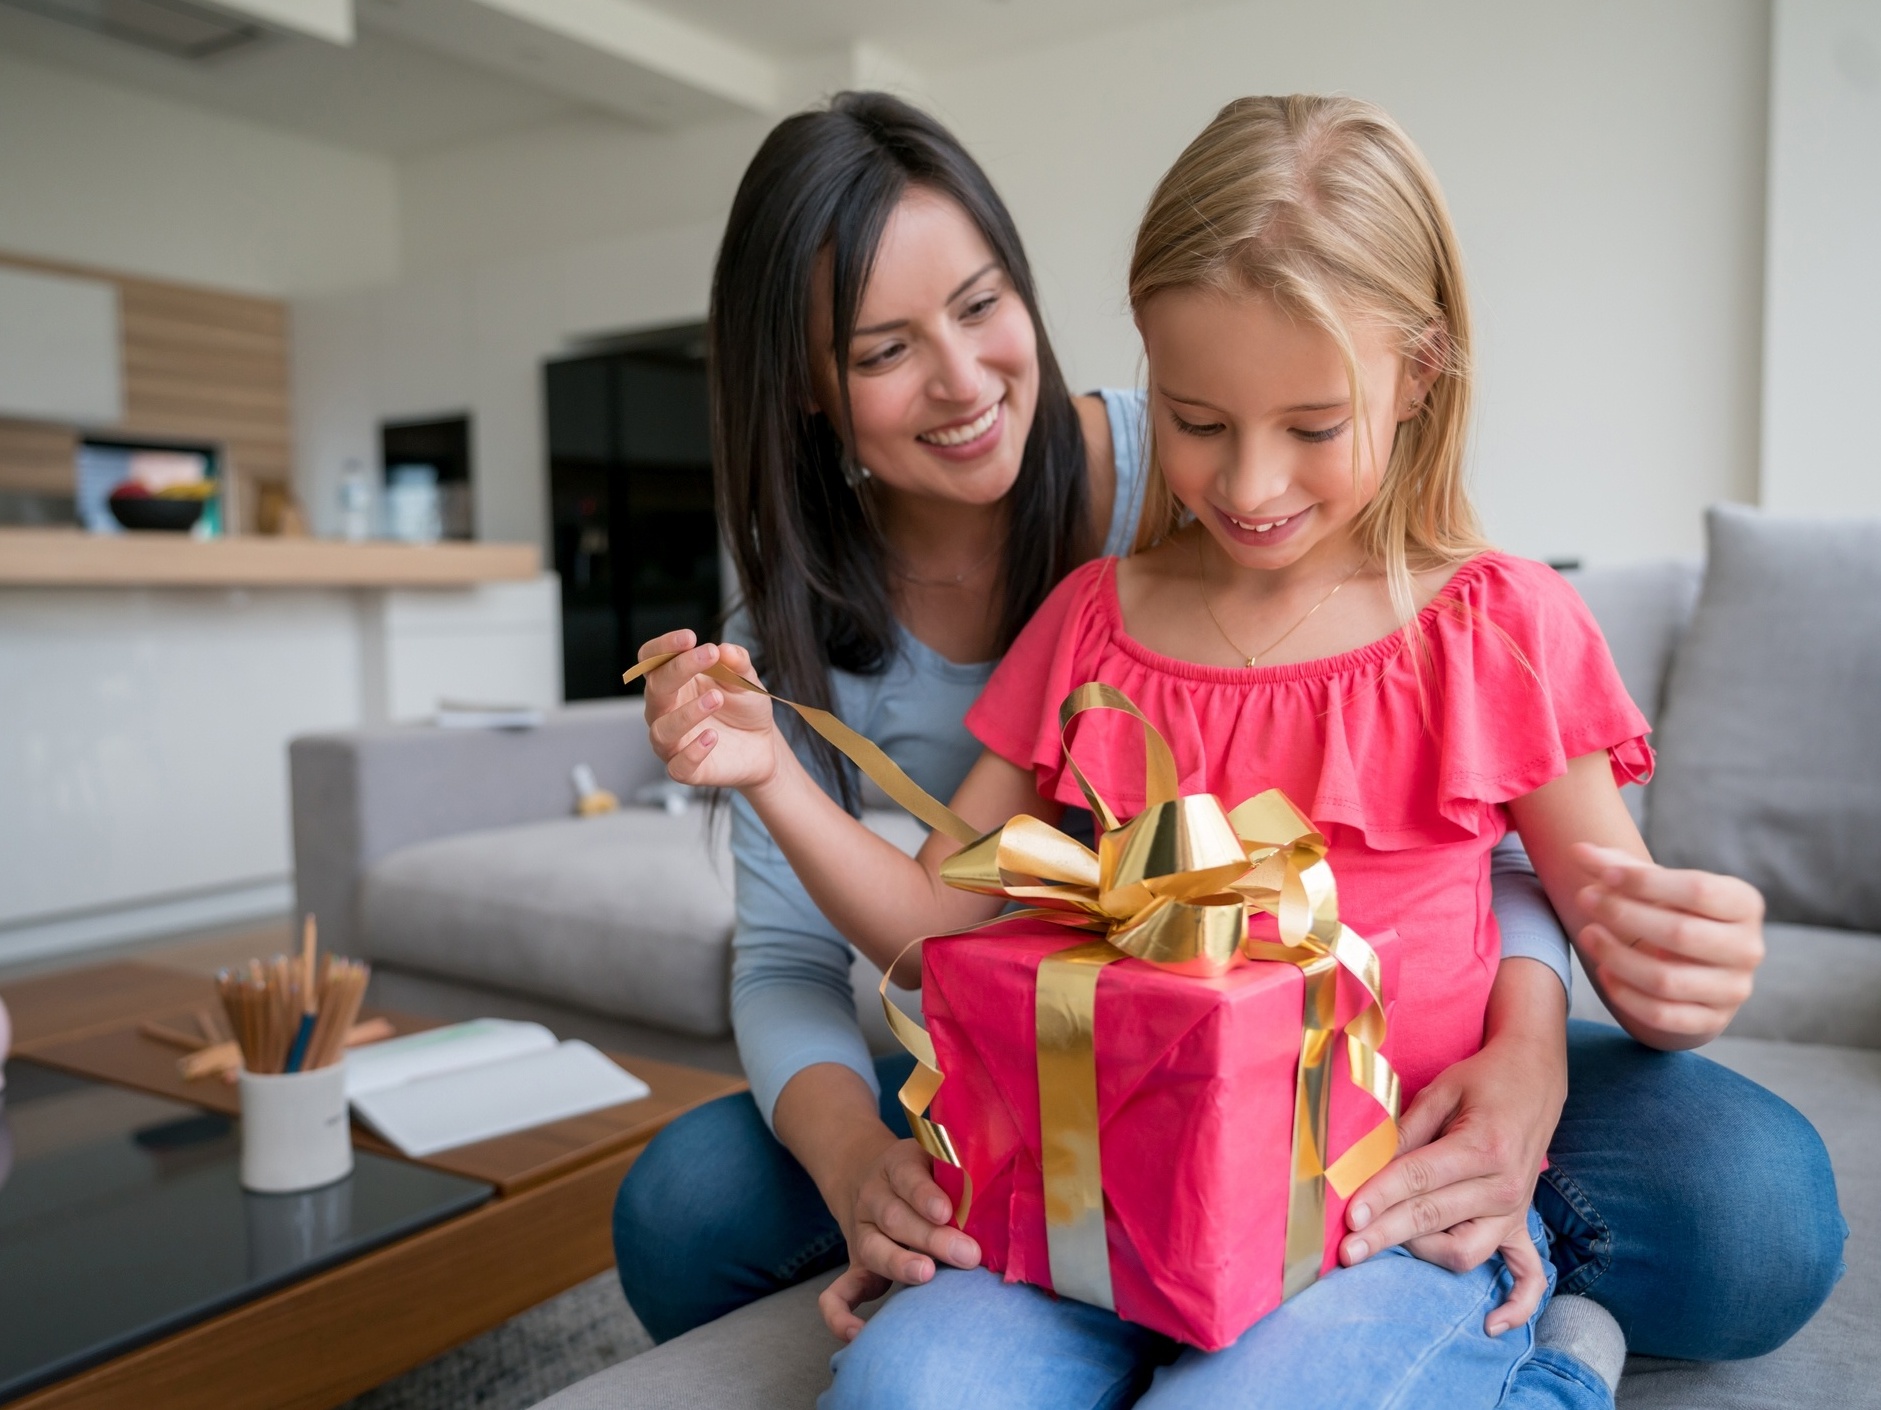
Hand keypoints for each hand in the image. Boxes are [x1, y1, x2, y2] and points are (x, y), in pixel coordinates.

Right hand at [636, 631, 785, 792]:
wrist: (763, 746)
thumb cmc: (744, 708)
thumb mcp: (747, 680)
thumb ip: (737, 663)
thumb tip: (725, 650)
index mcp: (673, 683)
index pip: (651, 660)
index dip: (663, 647)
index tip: (690, 637)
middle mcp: (664, 711)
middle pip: (655, 689)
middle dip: (679, 669)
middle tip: (709, 655)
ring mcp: (672, 742)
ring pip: (662, 730)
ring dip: (686, 713)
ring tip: (716, 698)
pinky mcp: (685, 770)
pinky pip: (678, 766)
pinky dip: (693, 752)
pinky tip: (713, 737)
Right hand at [817, 1136, 980, 1340]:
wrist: (865, 1173)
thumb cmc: (923, 1172)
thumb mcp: (936, 1157)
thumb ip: (961, 1175)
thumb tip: (999, 1202)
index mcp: (896, 1167)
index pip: (907, 1177)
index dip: (925, 1195)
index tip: (946, 1211)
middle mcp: (873, 1199)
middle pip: (895, 1217)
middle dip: (931, 1238)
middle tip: (967, 1255)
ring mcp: (862, 1234)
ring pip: (873, 1249)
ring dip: (899, 1265)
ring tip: (927, 1275)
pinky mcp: (856, 1267)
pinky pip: (838, 1293)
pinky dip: (840, 1316)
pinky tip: (858, 1334)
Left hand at [1341, 1025, 1562, 1334]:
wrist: (1535, 1080)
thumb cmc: (1482, 1082)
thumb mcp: (1441, 1091)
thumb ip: (1405, 1131)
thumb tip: (1364, 1164)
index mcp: (1482, 1147)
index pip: (1421, 1179)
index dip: (1382, 1197)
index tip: (1350, 1215)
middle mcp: (1503, 1185)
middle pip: (1433, 1219)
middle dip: (1386, 1233)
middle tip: (1347, 1249)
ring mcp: (1515, 1210)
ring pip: (1465, 1252)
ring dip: (1423, 1253)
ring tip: (1384, 1241)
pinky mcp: (1520, 1223)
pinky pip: (1529, 1273)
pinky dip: (1516, 1304)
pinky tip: (1491, 1325)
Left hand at [1573, 842, 1763, 1047]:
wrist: (1698, 964)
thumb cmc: (1674, 910)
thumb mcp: (1656, 885)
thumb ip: (1619, 867)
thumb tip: (1578, 850)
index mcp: (1745, 904)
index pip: (1698, 890)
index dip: (1647, 882)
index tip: (1604, 875)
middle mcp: (1748, 948)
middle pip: (1681, 934)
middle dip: (1624, 915)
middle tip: (1584, 899)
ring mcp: (1734, 989)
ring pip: (1667, 980)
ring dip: (1618, 957)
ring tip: (1587, 935)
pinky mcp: (1713, 1020)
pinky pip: (1664, 1015)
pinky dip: (1627, 996)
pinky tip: (1604, 973)